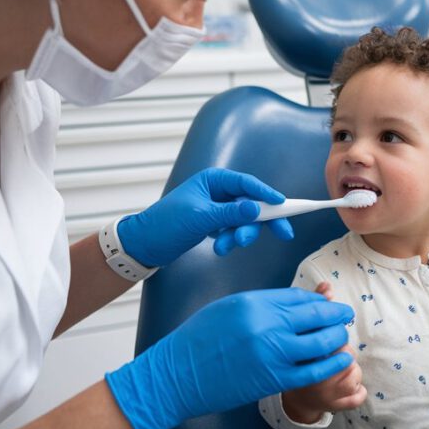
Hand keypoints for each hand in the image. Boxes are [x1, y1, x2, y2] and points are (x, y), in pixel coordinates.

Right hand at [105, 288, 354, 428]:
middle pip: (315, 315)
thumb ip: (262, 304)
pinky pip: (313, 370)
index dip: (318, 299)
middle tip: (346, 315)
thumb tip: (294, 303)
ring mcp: (272, 353)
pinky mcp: (274, 378)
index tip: (328, 301)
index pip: (298, 297)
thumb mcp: (229, 308)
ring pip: (320, 342)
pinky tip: (342, 359)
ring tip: (342, 336)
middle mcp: (266, 324)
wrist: (177, 374)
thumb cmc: (199, 339)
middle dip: (335, 314)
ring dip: (337, 337)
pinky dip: (331, 364)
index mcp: (254, 302)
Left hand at [117, 167, 293, 265]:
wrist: (145, 245)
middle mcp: (217, 192)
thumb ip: (230, 214)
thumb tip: (255, 208)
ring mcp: (217, 209)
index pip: (247, 184)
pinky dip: (230, 240)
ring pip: (244, 220)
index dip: (267, 194)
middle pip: (251, 203)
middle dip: (260, 221)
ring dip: (240, 235)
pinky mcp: (215, 224)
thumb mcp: (200, 218)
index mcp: (213, 180)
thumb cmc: (165, 224)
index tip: (284, 204)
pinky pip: (234, 230)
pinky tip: (219, 248)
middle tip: (280, 233)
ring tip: (225, 247)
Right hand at [282, 280, 365, 423]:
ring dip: (350, 368)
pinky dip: (357, 390)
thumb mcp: (298, 330)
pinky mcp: (334, 406)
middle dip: (341, 348)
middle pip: (345, 351)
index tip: (334, 326)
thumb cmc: (293, 355)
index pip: (327, 333)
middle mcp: (311, 374)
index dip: (334, 327)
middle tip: (332, 350)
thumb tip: (328, 285)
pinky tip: (344, 386)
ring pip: (355, 371)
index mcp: (300, 351)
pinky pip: (358, 394)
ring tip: (334, 369)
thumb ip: (314, 307)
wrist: (286, 396)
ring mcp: (323, 392)